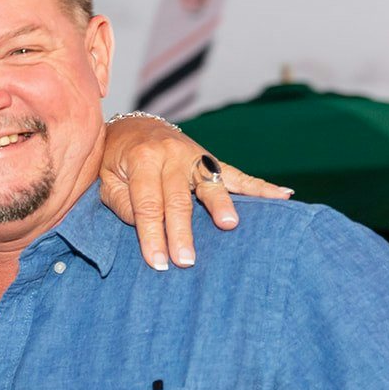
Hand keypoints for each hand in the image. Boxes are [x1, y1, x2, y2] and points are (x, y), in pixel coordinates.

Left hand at [99, 115, 290, 269]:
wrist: (133, 127)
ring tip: (229, 225)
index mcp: (142, 159)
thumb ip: (121, 201)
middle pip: (178, 200)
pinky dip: (260, 186)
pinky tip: (283, 196)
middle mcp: (171, 155)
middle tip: (186, 260)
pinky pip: (237, 174)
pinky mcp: (211, 160)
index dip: (151, 235)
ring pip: (210, 183)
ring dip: (221, 206)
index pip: (147, 204)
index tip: (157, 262)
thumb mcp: (105, 178)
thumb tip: (143, 222)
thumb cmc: (115, 159)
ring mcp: (195, 155)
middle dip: (182, 232)